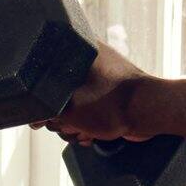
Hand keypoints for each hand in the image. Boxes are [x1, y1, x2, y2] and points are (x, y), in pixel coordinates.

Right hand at [38, 46, 153, 145]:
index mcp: (76, 51)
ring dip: (75, 126)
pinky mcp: (109, 95)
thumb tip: (34, 119)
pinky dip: (88, 126)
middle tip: (72, 124)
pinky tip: (93, 134)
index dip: (42, 101)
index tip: (45, 117)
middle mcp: (87, 61)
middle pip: (56, 95)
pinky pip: (88, 111)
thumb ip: (46, 112)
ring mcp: (99, 78)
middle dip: (62, 119)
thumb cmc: (112, 103)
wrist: (151, 111)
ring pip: (72, 107)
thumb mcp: (69, 108)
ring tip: (86, 131)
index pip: (43, 76)